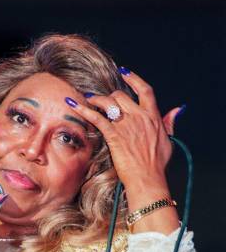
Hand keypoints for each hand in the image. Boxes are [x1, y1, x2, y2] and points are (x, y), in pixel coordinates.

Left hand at [65, 69, 184, 190]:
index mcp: (154, 117)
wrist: (148, 179)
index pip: (145, 90)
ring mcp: (126, 126)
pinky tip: (74, 106)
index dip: (134, 79)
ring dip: (95, 99)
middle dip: (109, 96)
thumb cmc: (157, 164)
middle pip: (121, 96)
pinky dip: (84, 110)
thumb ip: (169, 122)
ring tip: (87, 99)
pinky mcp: (114, 136)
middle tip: (101, 100)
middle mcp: (140, 117)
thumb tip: (177, 109)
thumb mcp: (168, 140)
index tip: (124, 72)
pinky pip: (96, 118)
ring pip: (108, 103)